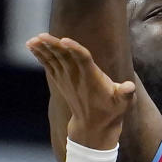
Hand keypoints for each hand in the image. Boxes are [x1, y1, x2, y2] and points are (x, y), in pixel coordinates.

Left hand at [28, 35, 135, 150]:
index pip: (83, 59)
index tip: (64, 40)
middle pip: (64, 57)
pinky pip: (48, 64)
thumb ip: (126, 93)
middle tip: (41, 35)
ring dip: (42, 49)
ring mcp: (66, 79)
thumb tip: (130, 87)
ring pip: (53, 59)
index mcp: (92, 77)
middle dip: (53, 46)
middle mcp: (76, 77)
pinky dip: (40, 55)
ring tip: (32, 39)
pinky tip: (31, 45)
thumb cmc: (111, 110)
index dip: (74, 49)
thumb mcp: (123, 102)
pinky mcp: (60, 80)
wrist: (93, 125)